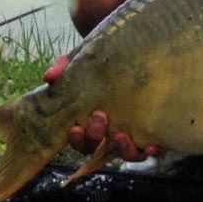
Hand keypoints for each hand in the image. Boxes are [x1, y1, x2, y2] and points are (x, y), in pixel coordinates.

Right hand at [43, 55, 163, 160]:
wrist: (137, 46)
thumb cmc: (106, 58)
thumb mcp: (84, 58)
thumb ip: (65, 65)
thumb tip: (49, 76)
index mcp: (91, 120)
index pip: (81, 139)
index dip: (76, 139)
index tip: (75, 127)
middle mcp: (111, 130)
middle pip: (99, 147)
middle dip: (96, 136)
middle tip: (99, 116)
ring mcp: (132, 133)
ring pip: (125, 154)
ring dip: (122, 150)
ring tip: (121, 135)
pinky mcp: (153, 131)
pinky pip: (151, 150)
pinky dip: (151, 152)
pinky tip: (151, 146)